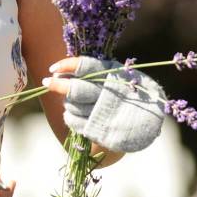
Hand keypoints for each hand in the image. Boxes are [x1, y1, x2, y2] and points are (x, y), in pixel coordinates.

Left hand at [46, 56, 165, 153]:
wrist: (150, 123)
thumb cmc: (129, 94)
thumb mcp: (120, 76)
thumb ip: (98, 72)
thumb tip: (64, 69)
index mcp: (114, 77)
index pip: (86, 67)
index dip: (67, 66)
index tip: (53, 68)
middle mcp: (109, 95)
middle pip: (75, 89)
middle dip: (57, 85)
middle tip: (46, 82)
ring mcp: (104, 114)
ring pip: (72, 106)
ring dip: (66, 102)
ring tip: (71, 101)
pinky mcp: (100, 130)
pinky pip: (74, 122)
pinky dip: (70, 117)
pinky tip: (74, 114)